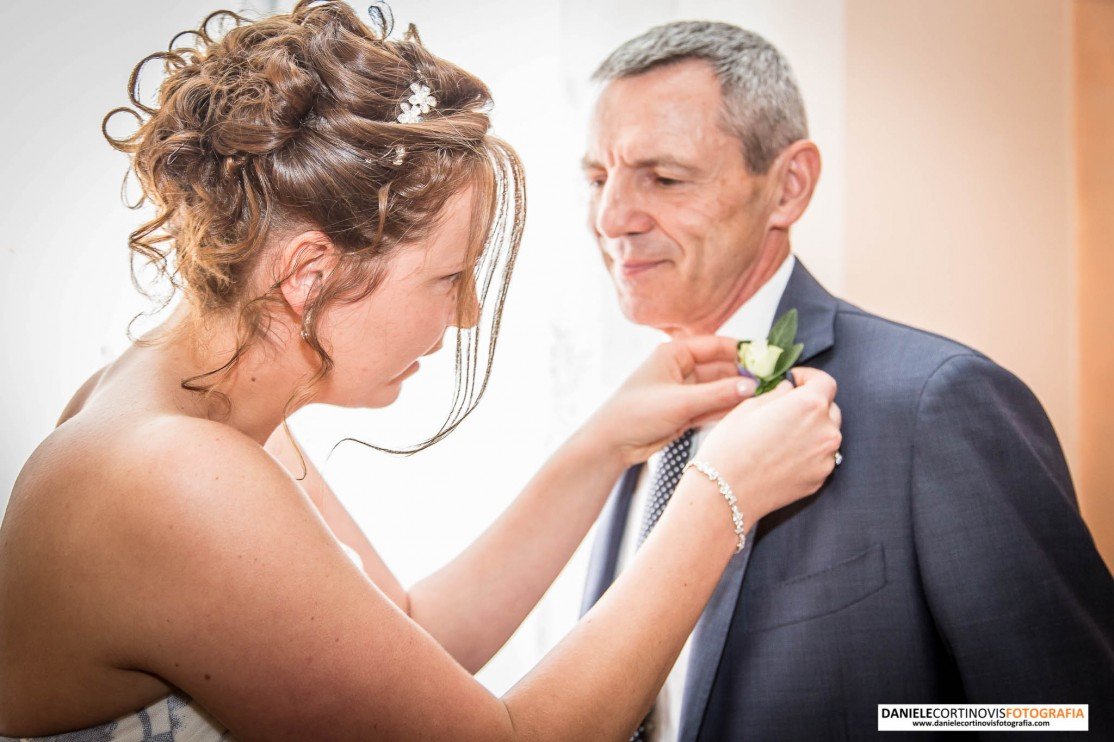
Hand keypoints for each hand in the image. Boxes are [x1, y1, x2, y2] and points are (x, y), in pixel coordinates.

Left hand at [585, 336, 755, 466]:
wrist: (611, 444)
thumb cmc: (636, 414)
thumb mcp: (681, 403)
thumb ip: (718, 394)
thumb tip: (752, 386)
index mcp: (674, 353)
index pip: (716, 345)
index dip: (743, 350)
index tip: (768, 356)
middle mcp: (681, 368)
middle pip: (721, 367)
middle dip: (745, 375)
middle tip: (773, 383)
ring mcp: (684, 391)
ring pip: (720, 388)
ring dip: (739, 394)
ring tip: (766, 399)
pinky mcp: (686, 411)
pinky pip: (714, 406)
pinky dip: (728, 409)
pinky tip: (748, 412)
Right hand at [694, 366, 841, 522]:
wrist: (726, 492)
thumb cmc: (732, 447)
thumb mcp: (748, 407)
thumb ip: (777, 393)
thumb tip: (788, 389)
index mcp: (809, 405)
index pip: (825, 382)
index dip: (809, 378)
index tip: (795, 382)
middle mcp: (826, 430)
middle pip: (830, 408)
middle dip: (811, 404)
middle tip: (785, 410)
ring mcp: (826, 458)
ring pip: (827, 434)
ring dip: (812, 429)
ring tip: (782, 437)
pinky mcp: (820, 479)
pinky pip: (821, 457)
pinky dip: (808, 452)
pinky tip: (783, 457)